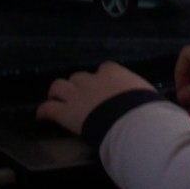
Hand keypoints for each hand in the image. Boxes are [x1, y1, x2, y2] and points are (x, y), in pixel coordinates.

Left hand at [36, 61, 154, 134]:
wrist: (130, 120)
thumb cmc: (144, 107)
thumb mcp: (147, 92)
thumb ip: (138, 92)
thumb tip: (146, 99)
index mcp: (114, 73)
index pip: (105, 68)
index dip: (102, 78)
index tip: (104, 86)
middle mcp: (92, 80)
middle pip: (79, 77)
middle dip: (79, 86)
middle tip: (81, 97)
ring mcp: (76, 95)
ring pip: (58, 86)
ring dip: (58, 93)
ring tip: (58, 100)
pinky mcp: (65, 112)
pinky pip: (48, 109)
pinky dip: (44, 112)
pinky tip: (42, 117)